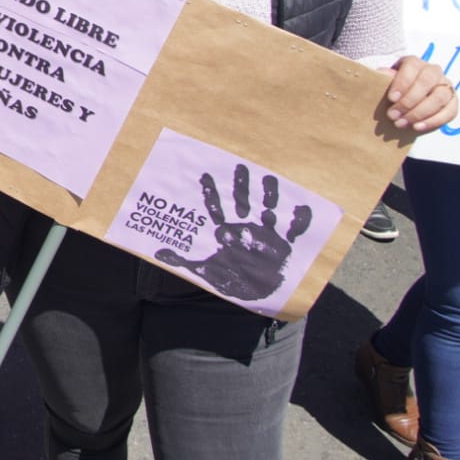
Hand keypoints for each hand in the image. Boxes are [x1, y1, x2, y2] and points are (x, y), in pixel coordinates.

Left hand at [154, 164, 309, 302]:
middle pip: (242, 200)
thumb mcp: (206, 270)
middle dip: (241, 184)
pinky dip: (299, 218)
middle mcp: (246, 225)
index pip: (216, 207)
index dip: (211, 192)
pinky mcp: (286, 242)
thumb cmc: (232, 278)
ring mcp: (267, 231)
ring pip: (268, 207)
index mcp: (227, 229)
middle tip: (240, 165)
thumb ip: (183, 260)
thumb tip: (157, 253)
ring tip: (270, 177)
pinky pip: (295, 228)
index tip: (204, 174)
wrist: (258, 294)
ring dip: (270, 194)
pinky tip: (302, 206)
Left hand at [383, 56, 456, 131]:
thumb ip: (384, 78)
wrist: (406, 99)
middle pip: (427, 81)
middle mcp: (433, 71)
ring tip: (401, 123)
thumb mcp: (385, 81)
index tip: (391, 98)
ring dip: (419, 113)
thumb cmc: (394, 88)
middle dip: (409, 101)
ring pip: (439, 97)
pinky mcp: (453, 102)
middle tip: (393, 115)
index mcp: (415, 63)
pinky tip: (417, 127)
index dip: (402, 82)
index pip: (412, 66)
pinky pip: (449, 112)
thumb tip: (382, 74)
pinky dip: (433, 121)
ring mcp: (446, 86)